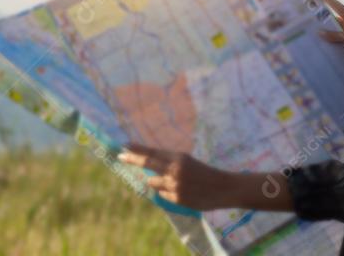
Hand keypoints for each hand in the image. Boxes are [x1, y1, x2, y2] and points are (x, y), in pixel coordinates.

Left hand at [117, 143, 237, 210]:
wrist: (224, 187)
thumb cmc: (206, 173)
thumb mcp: (188, 163)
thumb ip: (170, 164)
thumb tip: (150, 169)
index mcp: (179, 157)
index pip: (153, 152)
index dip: (138, 149)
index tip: (124, 145)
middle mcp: (174, 169)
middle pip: (147, 163)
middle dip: (132, 159)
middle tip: (120, 156)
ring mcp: (174, 185)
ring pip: (153, 182)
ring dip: (158, 182)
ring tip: (178, 182)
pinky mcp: (177, 198)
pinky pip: (163, 195)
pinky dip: (169, 193)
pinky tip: (184, 192)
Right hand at [314, 0, 343, 58]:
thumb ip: (335, 35)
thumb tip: (320, 32)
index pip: (336, 5)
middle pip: (333, 18)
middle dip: (322, 18)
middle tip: (308, 16)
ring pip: (335, 29)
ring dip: (326, 31)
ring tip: (311, 32)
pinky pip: (338, 38)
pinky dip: (331, 40)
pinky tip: (322, 44)